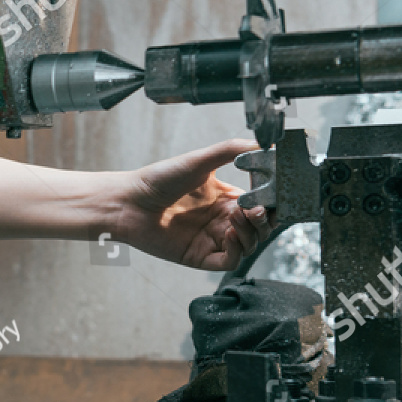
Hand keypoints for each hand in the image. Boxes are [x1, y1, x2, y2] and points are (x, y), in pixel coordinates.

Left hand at [113, 139, 272, 270]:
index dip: (271, 203)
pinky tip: (230, 234)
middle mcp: (220, 220)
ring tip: (239, 217)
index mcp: (224, 198)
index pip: (261, 204)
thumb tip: (265, 142)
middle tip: (258, 209)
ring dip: (251, 232)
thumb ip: (232, 149)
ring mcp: (211, 240)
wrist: (127, 201)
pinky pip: (230, 260)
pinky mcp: (200, 257)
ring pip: (249, 244)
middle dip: (265, 220)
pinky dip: (237, 249)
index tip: (274, 195)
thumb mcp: (199, 160)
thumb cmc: (157, 180)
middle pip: (259, 227)